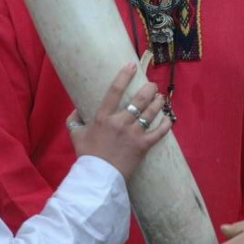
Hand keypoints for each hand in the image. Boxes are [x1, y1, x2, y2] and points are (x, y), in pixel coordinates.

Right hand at [67, 63, 170, 180]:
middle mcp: (119, 122)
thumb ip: (74, 119)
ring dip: (158, 103)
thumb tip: (77, 109)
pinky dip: (166, 125)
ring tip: (160, 98)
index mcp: (103, 117)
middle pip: (139, 99)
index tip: (132, 65)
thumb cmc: (86, 155)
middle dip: (149, 89)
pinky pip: (159, 133)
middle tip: (152, 86)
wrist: (98, 177)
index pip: (114, 90)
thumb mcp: (75, 134)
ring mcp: (133, 133)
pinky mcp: (142, 146)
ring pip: (150, 112)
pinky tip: (169, 119)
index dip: (124, 75)